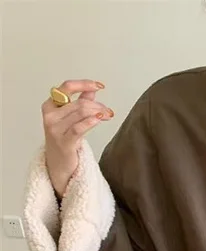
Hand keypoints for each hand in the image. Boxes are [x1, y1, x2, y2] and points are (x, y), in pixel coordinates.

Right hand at [42, 80, 113, 196]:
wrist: (58, 164)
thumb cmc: (65, 139)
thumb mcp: (71, 118)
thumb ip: (80, 102)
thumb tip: (92, 89)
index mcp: (50, 105)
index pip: (67, 87)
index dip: (84, 84)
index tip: (99, 85)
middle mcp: (50, 115)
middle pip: (79, 103)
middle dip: (97, 105)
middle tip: (108, 111)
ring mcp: (55, 129)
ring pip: (81, 113)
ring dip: (99, 112)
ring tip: (108, 115)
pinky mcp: (64, 142)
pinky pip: (79, 128)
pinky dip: (91, 121)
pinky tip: (101, 118)